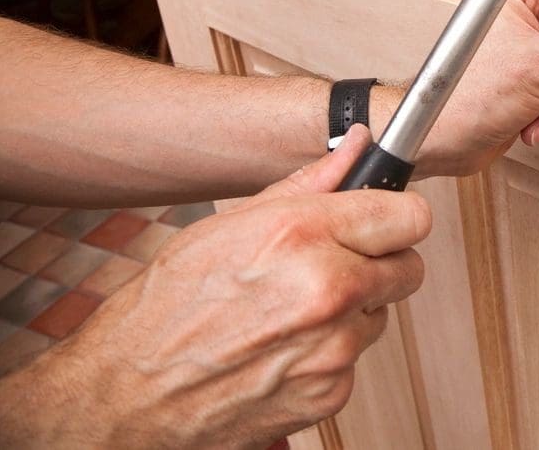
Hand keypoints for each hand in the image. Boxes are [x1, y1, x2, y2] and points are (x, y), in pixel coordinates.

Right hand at [0, 127, 429, 448]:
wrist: (127, 394)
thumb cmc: (166, 308)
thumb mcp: (231, 223)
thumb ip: (310, 183)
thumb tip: (358, 145)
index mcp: (303, 235)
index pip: (411, 216)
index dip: (398, 216)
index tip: (387, 220)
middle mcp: (327, 290)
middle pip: (408, 268)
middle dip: (378, 264)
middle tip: (333, 266)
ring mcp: (333, 347)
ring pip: (379, 316)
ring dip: (350, 312)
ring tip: (289, 312)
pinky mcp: (330, 393)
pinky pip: (354, 361)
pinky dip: (327, 356)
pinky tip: (281, 349)